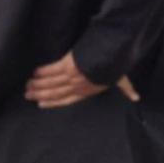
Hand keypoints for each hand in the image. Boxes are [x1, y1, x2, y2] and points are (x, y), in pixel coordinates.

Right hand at [24, 51, 138, 107]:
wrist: (110, 58)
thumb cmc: (114, 70)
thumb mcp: (121, 81)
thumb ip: (127, 90)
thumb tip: (136, 98)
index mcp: (86, 92)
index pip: (66, 100)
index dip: (53, 103)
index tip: (41, 104)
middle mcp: (76, 86)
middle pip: (55, 92)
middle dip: (40, 94)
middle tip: (27, 95)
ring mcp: (70, 76)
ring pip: (51, 83)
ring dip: (38, 84)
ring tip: (27, 85)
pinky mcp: (66, 65)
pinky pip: (51, 70)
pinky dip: (43, 72)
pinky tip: (34, 73)